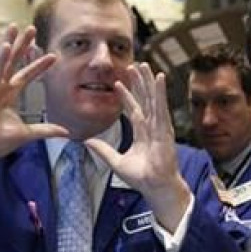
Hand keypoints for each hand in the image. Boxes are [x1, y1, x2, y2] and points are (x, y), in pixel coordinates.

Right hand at [0, 24, 68, 191]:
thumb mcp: (24, 135)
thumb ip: (44, 130)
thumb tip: (65, 131)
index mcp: (6, 97)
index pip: (25, 77)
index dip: (38, 66)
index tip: (53, 55)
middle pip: (11, 63)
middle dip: (21, 46)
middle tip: (31, 28)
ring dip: (7, 45)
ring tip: (14, 28)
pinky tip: (5, 48)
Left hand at [86, 63, 190, 232]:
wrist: (155, 187)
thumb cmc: (142, 177)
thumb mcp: (116, 162)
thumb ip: (103, 150)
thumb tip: (85, 142)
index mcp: (142, 133)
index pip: (133, 109)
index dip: (126, 95)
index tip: (118, 82)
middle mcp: (152, 126)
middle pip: (144, 99)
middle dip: (139, 82)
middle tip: (134, 65)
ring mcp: (160, 125)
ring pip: (153, 98)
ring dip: (149, 81)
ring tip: (145, 65)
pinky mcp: (165, 127)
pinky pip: (162, 106)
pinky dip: (161, 91)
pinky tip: (160, 78)